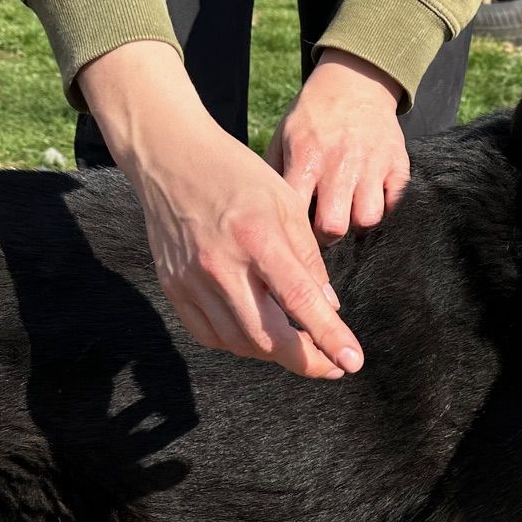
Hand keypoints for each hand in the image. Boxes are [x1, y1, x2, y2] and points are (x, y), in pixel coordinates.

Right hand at [78, 42, 362, 379]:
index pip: (300, 300)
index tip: (352, 362)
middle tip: (331, 364)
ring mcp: (191, 280)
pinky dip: (239, 343)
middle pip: (267, 336)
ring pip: (239, 342)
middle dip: (306, 360)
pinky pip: (210, 334)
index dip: (328, 336)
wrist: (169, 157)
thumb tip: (327, 308)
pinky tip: (259, 335)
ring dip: (274, 354)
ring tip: (298, 346)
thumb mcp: (286, 203)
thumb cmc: (236, 174)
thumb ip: (308, 259)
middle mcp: (221, 265)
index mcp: (257, 238)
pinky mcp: (173, 287)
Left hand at [267, 51, 409, 243]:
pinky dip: (384, 208)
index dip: (295, 233)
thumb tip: (266, 210)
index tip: (296, 234)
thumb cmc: (314, 113)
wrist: (355, 80)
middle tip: (324, 230)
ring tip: (349, 214)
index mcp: (306, 158)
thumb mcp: (284, 135)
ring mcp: (372, 165)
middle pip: (335, 226)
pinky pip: (394, 204)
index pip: (297, 213)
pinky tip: (370, 199)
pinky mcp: (398, 164)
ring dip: (357, 222)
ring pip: (368, 219)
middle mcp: (340, 163)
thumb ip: (276, 172)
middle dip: (327, 236)